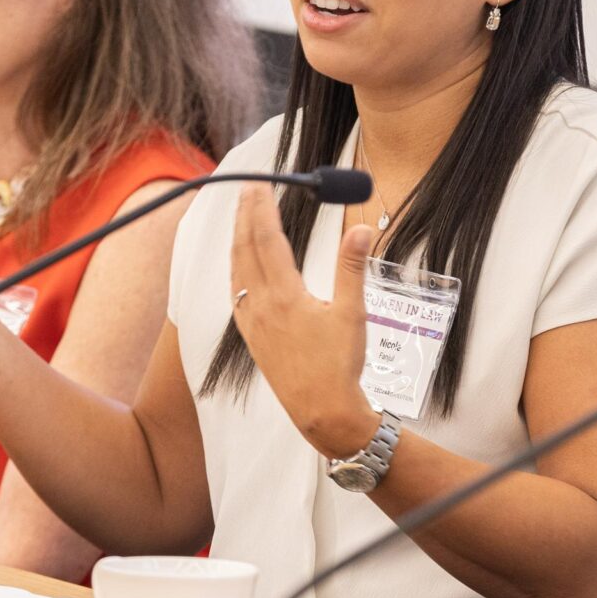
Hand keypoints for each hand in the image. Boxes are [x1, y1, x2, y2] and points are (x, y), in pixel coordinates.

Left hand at [227, 183, 381, 457]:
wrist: (323, 412)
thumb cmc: (340, 366)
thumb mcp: (353, 313)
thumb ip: (352, 268)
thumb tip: (360, 229)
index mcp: (285, 296)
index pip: (267, 240)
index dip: (261, 208)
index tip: (260, 185)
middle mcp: (261, 306)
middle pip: (246, 249)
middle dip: (245, 215)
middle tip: (248, 189)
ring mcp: (252, 322)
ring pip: (237, 270)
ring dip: (237, 239)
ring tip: (241, 218)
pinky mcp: (251, 337)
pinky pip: (236, 292)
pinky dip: (236, 268)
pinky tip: (241, 265)